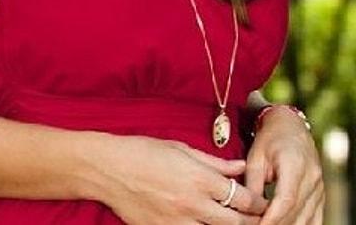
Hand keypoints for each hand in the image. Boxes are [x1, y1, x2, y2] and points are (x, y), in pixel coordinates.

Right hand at [104, 136, 267, 224]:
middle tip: (257, 218)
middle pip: (238, 223)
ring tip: (229, 221)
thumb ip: (215, 162)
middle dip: (252, 221)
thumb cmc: (140, 151)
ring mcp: (179, 222)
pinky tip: (203, 222)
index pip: (245, 199)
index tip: (261, 203)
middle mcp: (194, 203)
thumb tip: (241, 166)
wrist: (105, 168)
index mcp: (200, 178)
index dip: (259, 203)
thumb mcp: (179, 148)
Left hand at [244, 107, 323, 223]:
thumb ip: (253, 184)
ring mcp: (320, 187)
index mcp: (294, 165)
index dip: (273, 217)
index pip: (286, 199)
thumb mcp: (255, 157)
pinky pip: (315, 216)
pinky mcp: (321, 193)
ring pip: (307, 217)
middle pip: (297, 211)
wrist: (290, 126)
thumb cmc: (269, 139)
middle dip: (279, 224)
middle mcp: (312, 178)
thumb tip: (247, 209)